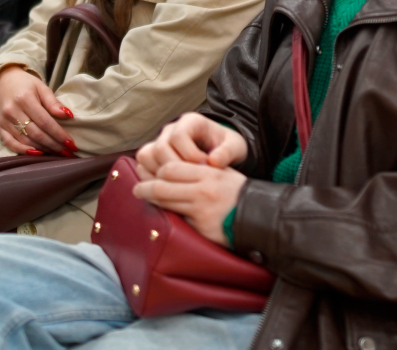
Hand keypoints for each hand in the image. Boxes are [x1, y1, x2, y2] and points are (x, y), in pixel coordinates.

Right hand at [0, 64, 74, 155]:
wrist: (2, 82)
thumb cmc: (26, 84)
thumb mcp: (41, 87)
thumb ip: (53, 102)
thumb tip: (68, 115)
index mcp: (25, 99)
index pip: (45, 121)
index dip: (59, 134)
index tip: (71, 143)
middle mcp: (13, 112)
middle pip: (36, 134)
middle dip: (54, 145)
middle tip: (67, 152)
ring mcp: (4, 122)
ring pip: (25, 141)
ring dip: (43, 149)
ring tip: (57, 153)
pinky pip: (10, 144)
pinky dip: (23, 151)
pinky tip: (37, 154)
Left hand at [131, 160, 247, 245]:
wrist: (259, 216)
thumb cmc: (238, 193)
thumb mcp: (222, 173)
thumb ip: (199, 170)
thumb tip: (170, 170)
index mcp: (208, 172)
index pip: (171, 168)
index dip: (157, 170)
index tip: (150, 173)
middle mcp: (202, 190)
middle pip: (162, 186)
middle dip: (144, 187)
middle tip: (137, 189)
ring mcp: (200, 210)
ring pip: (165, 203)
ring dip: (151, 201)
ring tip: (144, 199)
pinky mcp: (200, 228)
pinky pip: (177, 220)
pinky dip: (168, 217)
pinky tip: (163, 217)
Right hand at [137, 113, 247, 179]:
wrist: (221, 151)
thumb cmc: (227, 146)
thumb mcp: (235, 146)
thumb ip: (227, 152)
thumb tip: (213, 162)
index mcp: (190, 122)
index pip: (178, 136)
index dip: (189, 154)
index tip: (204, 167)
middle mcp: (170, 129)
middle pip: (159, 148)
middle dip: (175, 168)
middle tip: (192, 179)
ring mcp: (159, 142)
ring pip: (146, 157)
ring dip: (162, 174)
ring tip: (182, 184)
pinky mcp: (154, 156)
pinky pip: (143, 167)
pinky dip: (153, 179)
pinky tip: (172, 187)